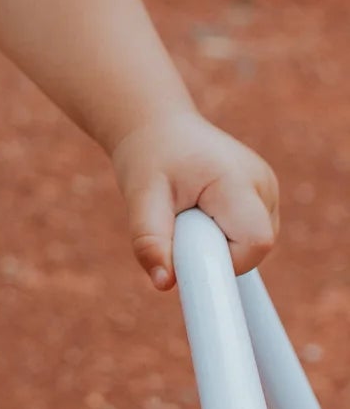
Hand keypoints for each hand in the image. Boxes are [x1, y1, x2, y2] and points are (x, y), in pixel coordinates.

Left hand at [109, 109, 279, 290]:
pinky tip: (203, 208)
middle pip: (252, 249)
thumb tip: (162, 283)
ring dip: (216, 240)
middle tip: (178, 219)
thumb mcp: (139, 194)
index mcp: (238, 179)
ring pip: (250, 246)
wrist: (157, 125)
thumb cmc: (147, 154)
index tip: (187, 253)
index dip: (222, 260)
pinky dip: (222, 233)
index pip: (254, 243)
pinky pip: (247, 236)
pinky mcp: (265, 198)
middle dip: (212, 249)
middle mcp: (263, 184)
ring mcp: (269, 190)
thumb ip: (149, 239)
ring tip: (189, 208)